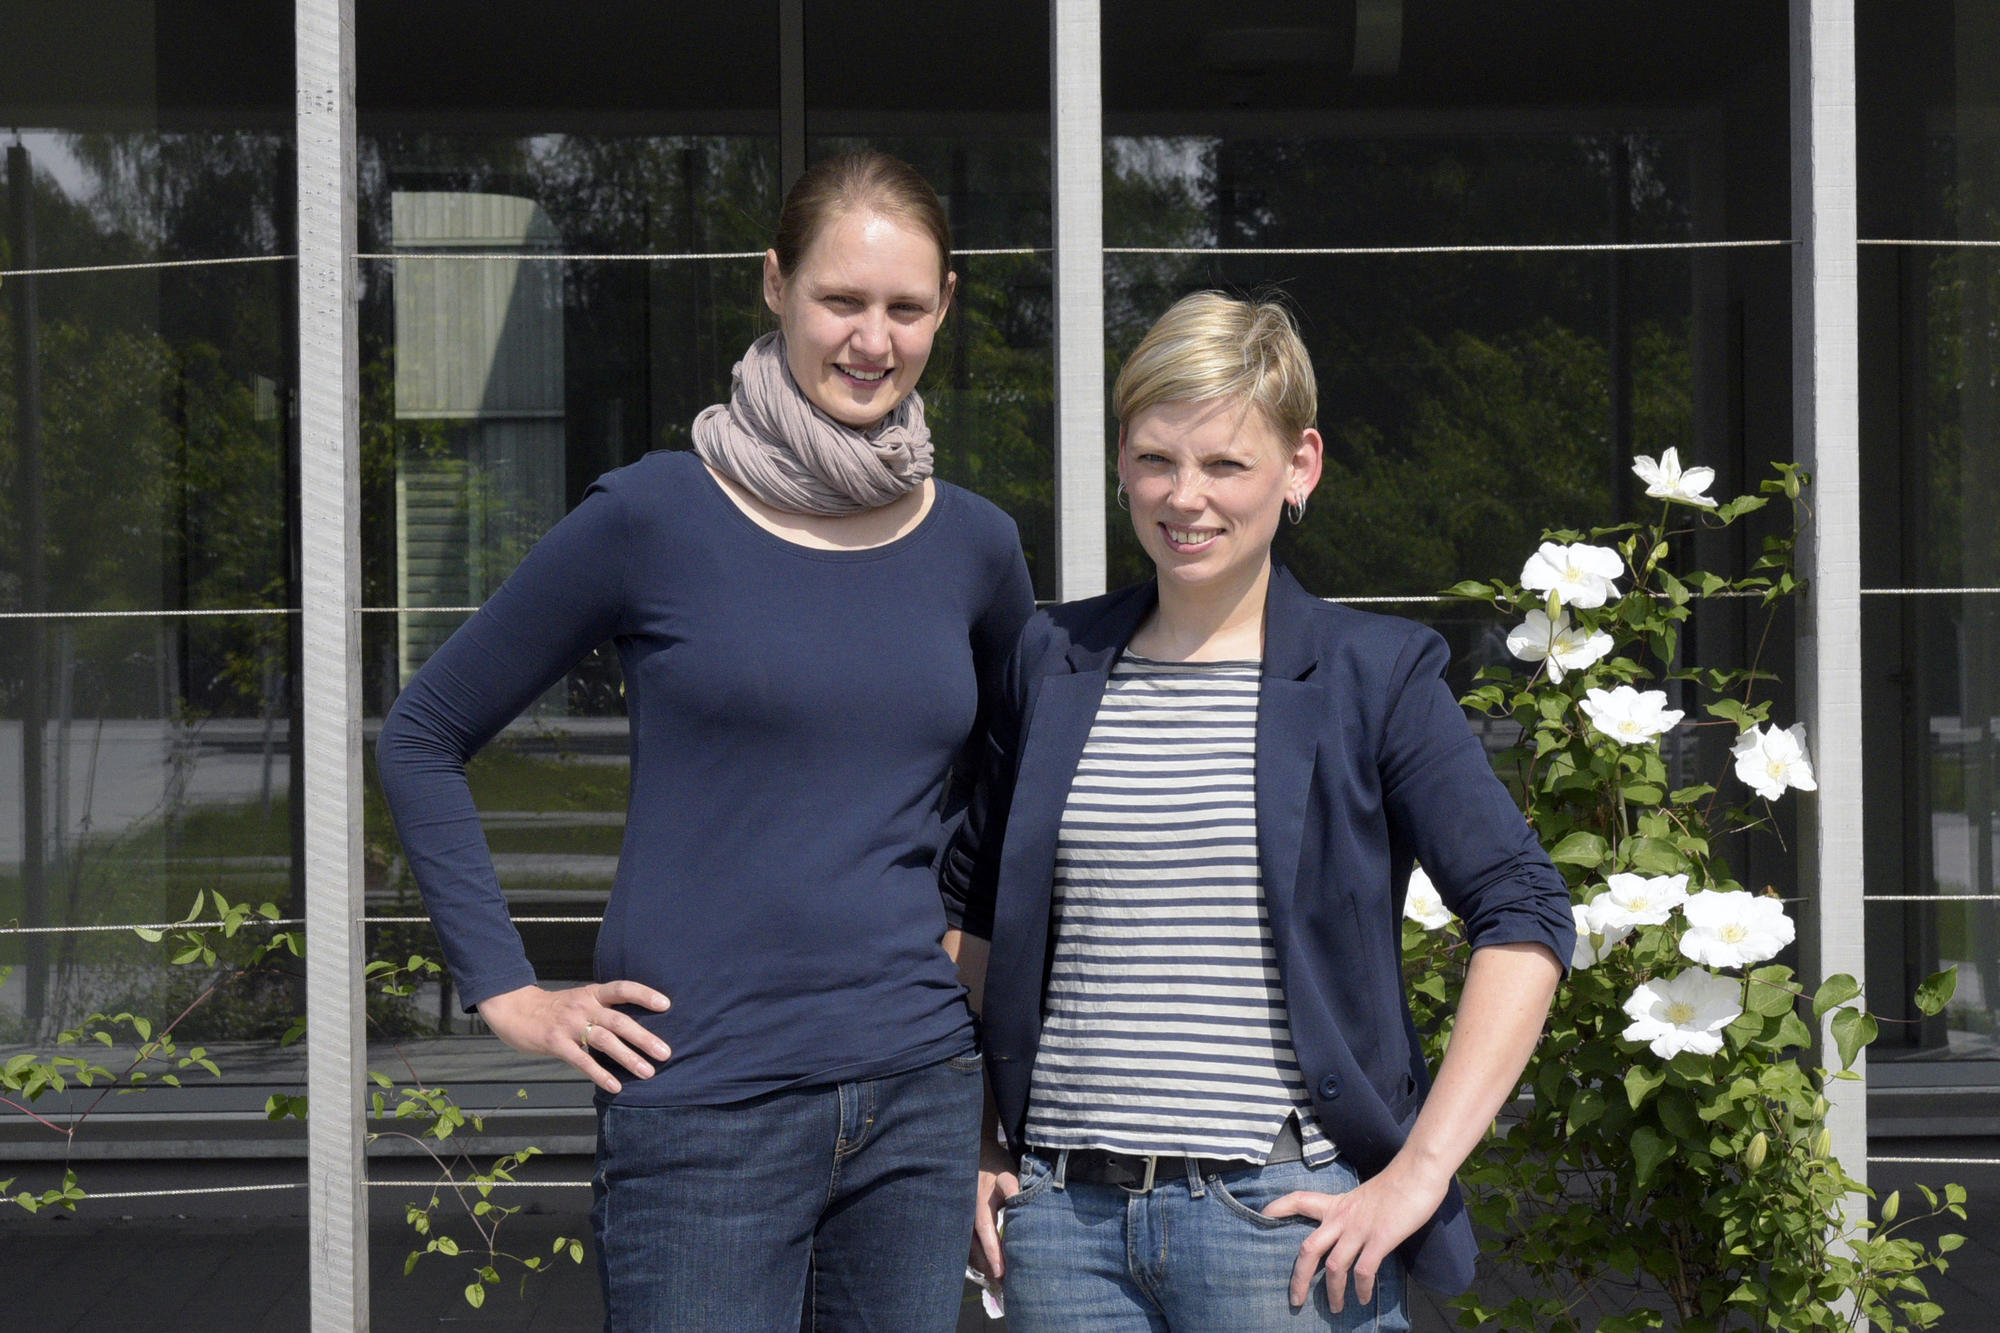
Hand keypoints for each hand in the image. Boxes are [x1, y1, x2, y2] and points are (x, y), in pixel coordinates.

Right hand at [475, 981, 670, 1094]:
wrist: (515, 1009)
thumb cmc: (555, 1008)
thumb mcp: (580, 1000)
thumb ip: (603, 1009)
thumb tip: (636, 1028)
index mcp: (592, 993)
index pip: (622, 988)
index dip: (644, 994)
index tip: (666, 1005)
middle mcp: (584, 1006)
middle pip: (619, 1020)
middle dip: (644, 1038)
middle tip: (665, 1053)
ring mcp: (569, 1024)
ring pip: (604, 1041)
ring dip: (628, 1057)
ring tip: (647, 1072)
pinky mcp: (555, 1042)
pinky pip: (581, 1060)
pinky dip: (599, 1074)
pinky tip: (614, 1086)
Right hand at [969, 1136, 1018, 1280]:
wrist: (977, 1156)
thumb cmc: (994, 1167)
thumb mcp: (1007, 1175)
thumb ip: (1017, 1190)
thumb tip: (1025, 1204)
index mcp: (978, 1206)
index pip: (986, 1233)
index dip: (993, 1254)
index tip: (1001, 1273)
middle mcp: (967, 1216)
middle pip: (975, 1248)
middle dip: (988, 1268)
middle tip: (1003, 1286)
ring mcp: (963, 1220)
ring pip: (970, 1249)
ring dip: (982, 1265)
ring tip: (997, 1282)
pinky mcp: (964, 1223)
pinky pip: (968, 1245)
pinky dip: (978, 1257)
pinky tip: (988, 1268)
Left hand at [1260, 1161, 1447, 1312]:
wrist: (1417, 1173)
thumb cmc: (1396, 1184)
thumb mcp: (1364, 1196)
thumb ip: (1353, 1214)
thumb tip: (1351, 1234)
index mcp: (1337, 1205)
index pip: (1299, 1200)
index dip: (1278, 1208)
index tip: (1262, 1216)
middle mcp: (1343, 1218)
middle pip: (1309, 1249)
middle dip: (1299, 1278)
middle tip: (1295, 1300)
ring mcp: (1360, 1229)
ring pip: (1334, 1267)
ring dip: (1332, 1292)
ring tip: (1336, 1308)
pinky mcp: (1380, 1239)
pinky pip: (1364, 1271)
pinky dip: (1361, 1289)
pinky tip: (1363, 1299)